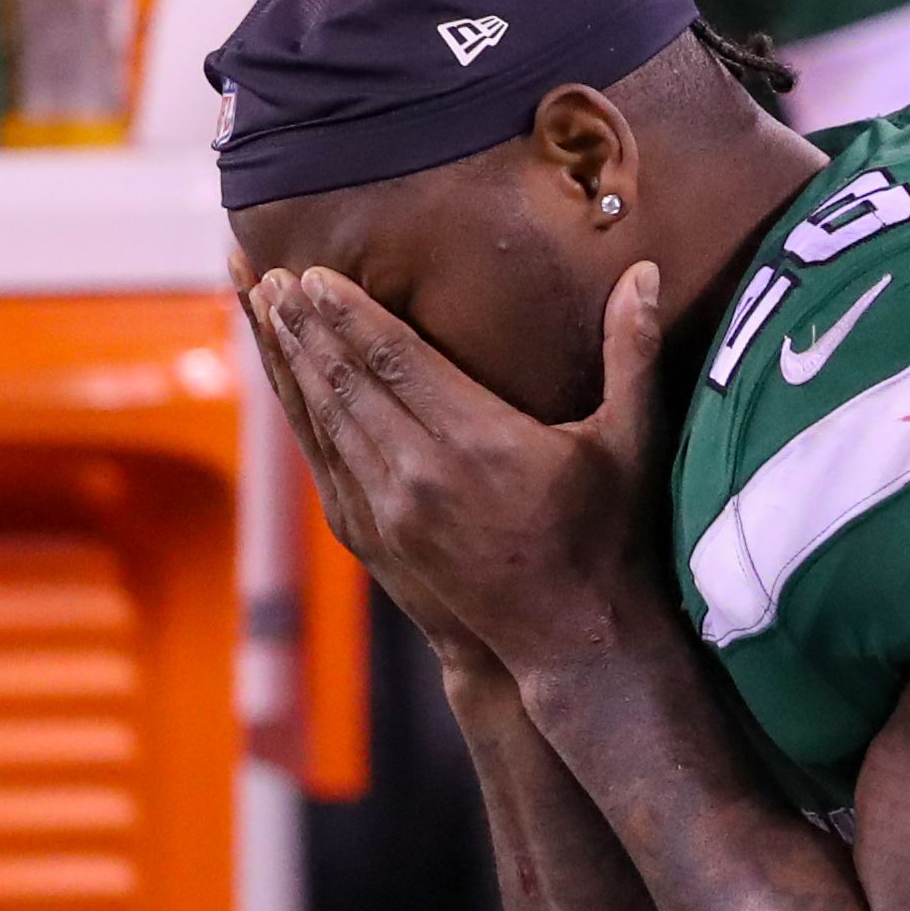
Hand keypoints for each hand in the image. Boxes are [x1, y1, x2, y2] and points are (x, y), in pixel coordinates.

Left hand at [256, 260, 672, 681]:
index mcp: (482, 441)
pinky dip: (302, 415)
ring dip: (291, 363)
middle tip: (269, 273)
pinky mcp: (380, 536)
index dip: (351, 312)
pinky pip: (326, 461)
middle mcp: (425, 473)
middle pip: (347, 381)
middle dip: (304, 326)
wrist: (576, 639)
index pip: (396, 358)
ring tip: (265, 313)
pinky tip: (290, 386)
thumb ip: (634, 352)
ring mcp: (395, 509)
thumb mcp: (631, 441)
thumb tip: (645, 271)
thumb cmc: (612, 536)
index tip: (315, 271)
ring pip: (326, 419)